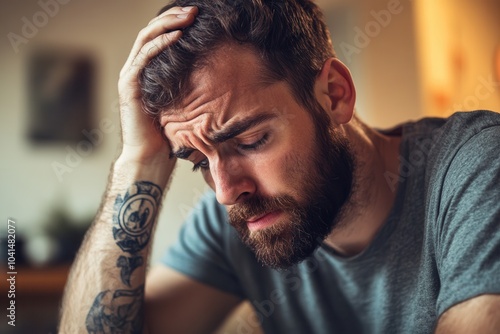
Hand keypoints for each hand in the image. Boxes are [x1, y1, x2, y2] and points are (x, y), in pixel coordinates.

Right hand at [117, 6, 197, 166]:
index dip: (174, 24)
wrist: (150, 157)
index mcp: (145, 73)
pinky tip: (177, 36)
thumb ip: (186, 86)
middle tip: (193, 9)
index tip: (196, 17)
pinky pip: (145, 57)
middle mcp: (135, 70)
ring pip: (146, 38)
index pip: (157, 39)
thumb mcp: (181, 104)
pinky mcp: (130, 85)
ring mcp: (130, 76)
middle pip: (150, 33)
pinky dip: (161, 43)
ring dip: (168, 24)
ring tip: (188, 15)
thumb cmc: (167, 135)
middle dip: (172, 17)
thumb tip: (211, 77)